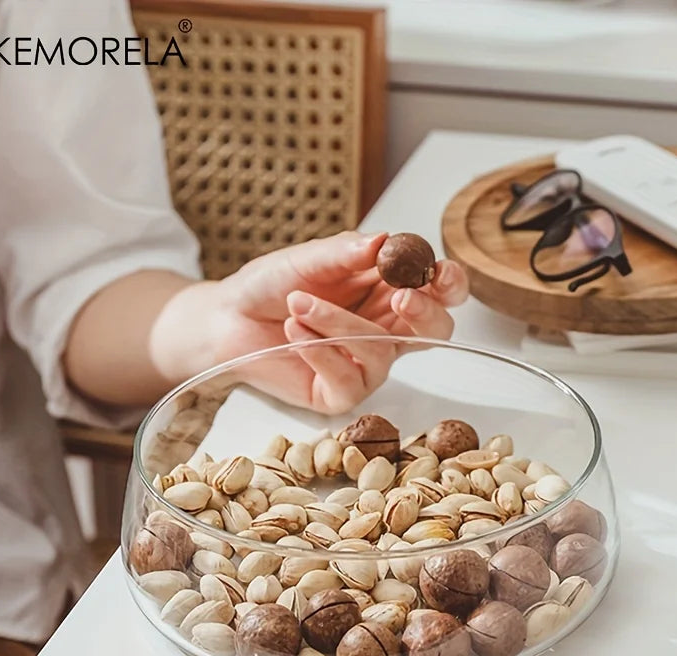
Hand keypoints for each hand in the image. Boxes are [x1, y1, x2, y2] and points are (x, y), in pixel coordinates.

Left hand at [151, 231, 468, 412]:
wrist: (228, 318)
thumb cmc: (271, 286)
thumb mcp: (308, 259)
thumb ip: (346, 251)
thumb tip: (386, 240)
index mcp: (389, 290)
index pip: (440, 289)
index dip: (448, 283)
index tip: (435, 274)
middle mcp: (386, 329)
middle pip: (436, 330)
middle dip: (423, 314)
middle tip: (399, 299)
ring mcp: (366, 364)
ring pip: (383, 352)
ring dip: (342, 325)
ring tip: (298, 303)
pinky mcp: (340, 393)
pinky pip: (350, 379)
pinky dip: (321, 352)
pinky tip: (295, 332)